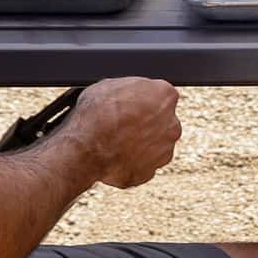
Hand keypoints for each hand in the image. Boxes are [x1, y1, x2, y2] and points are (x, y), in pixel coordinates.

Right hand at [63, 77, 180, 187]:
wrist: (85, 148)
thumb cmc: (96, 114)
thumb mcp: (109, 85)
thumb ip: (130, 89)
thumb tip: (129, 93)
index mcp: (166, 97)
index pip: (161, 96)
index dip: (143, 101)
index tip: (131, 106)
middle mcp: (172, 124)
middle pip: (162, 122)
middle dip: (145, 124)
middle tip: (124, 125)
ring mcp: (164, 151)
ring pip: (154, 146)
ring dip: (140, 145)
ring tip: (115, 143)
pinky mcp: (149, 172)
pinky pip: (142, 166)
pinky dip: (131, 163)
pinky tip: (114, 158)